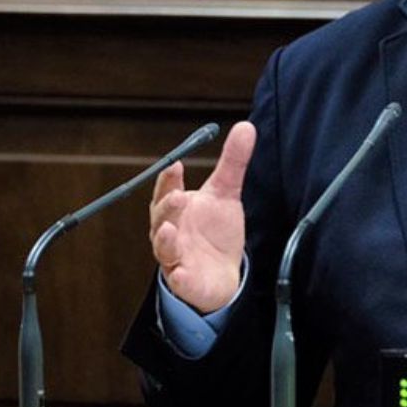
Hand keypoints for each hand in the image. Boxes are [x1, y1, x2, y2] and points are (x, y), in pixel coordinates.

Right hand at [150, 120, 254, 314]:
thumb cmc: (216, 232)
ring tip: (169, 229)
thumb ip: (233, 162)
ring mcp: (173, 256)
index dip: (168, 179)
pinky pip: (178, 279)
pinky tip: (180, 272)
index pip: (166, 189)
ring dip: (164, 239)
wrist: (222, 273)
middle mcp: (169, 230)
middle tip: (178, 195)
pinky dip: (178, 275)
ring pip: (163, 247)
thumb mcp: (227, 194)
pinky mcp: (183, 280)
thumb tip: (245, 126)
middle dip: (167, 206)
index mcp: (175, 207)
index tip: (176, 165)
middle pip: (160, 217)